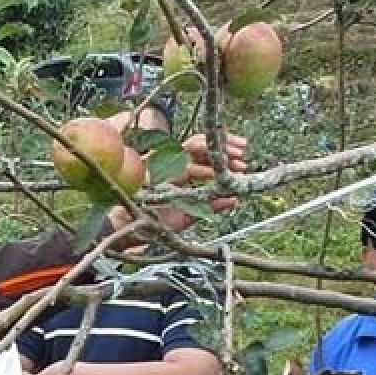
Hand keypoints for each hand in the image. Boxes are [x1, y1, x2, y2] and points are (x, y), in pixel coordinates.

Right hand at [106, 132, 246, 236]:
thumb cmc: (158, 223)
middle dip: (222, 143)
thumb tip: (234, 199)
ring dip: (215, 151)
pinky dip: (201, 170)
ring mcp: (162, 164)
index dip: (221, 147)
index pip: (200, 149)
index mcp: (178, 169)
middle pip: (198, 142)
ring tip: (234, 160)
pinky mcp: (156, 172)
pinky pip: (182, 167)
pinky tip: (215, 175)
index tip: (241, 155)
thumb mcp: (191, 214)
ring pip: (191, 147)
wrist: (133, 232)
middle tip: (242, 151)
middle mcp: (170, 162)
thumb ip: (211, 205)